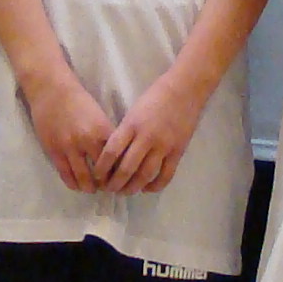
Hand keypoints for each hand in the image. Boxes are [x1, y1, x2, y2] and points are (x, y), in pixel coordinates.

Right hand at [20, 65, 118, 195]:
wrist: (51, 91)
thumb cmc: (79, 101)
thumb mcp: (99, 116)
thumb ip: (106, 136)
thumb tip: (116, 157)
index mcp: (102, 131)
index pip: (117, 159)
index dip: (121, 172)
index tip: (123, 178)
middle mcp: (87, 142)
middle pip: (101, 173)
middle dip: (107, 184)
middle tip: (109, 188)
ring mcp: (69, 148)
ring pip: (82, 178)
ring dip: (89, 187)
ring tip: (93, 189)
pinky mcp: (54, 151)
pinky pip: (65, 174)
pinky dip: (73, 183)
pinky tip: (77, 185)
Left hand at [98, 68, 211, 195]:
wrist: (185, 90)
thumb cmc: (155, 97)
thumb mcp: (133, 112)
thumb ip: (124, 133)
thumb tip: (114, 156)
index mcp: (131, 125)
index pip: (111, 152)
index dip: (102, 168)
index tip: (97, 176)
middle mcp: (146, 138)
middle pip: (126, 169)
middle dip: (115, 183)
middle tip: (109, 189)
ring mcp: (164, 146)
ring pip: (145, 175)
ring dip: (133, 187)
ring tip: (125, 191)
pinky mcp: (178, 152)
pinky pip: (166, 175)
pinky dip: (155, 186)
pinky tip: (147, 189)